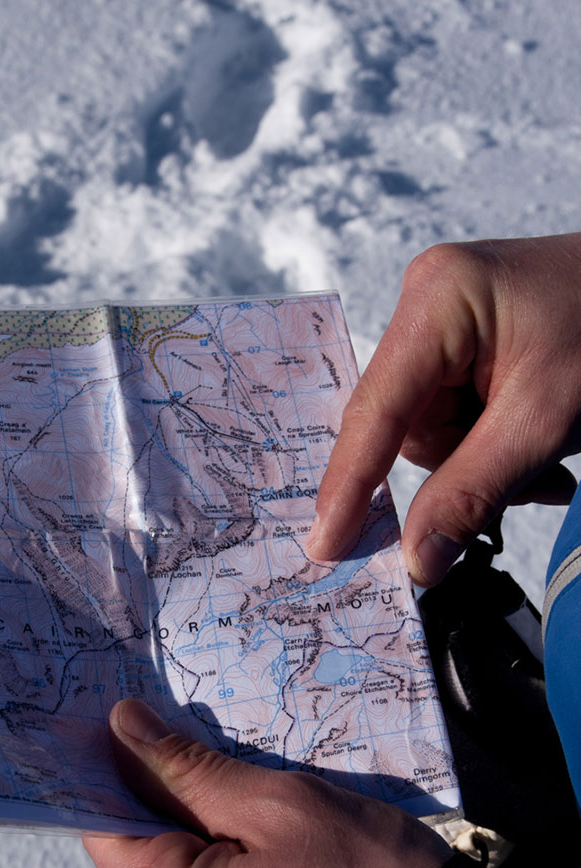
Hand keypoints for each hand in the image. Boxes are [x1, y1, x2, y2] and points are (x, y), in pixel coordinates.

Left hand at [84, 699, 450, 867]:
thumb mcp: (282, 804)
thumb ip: (189, 769)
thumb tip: (122, 728)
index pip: (103, 827)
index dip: (113, 771)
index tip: (136, 727)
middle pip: (138, 860)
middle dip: (168, 804)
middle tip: (219, 760)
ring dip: (200, 843)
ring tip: (261, 814)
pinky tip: (272, 859)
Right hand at [308, 234, 580, 585]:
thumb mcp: (544, 421)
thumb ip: (472, 492)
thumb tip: (416, 560)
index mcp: (438, 300)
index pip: (377, 409)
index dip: (350, 483)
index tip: (328, 544)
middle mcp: (428, 306)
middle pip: (405, 427)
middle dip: (459, 468)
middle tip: (525, 487)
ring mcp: (444, 326)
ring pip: (432, 435)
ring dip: (483, 466)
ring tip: (545, 467)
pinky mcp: (463, 348)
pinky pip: (454, 422)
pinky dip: (492, 450)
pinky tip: (535, 449)